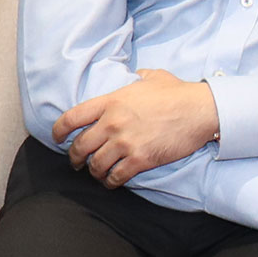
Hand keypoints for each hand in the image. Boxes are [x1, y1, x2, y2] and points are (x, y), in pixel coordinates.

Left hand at [55, 69, 220, 186]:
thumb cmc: (179, 93)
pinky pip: (116, 176)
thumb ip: (138, 76)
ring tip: (97, 173)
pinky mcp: (141, 159)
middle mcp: (113, 123)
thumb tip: (137, 75)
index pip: (73, 117)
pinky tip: (112, 181)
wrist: (200, 110)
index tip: (58, 138)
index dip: (59, 131)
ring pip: (96, 164)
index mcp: (111, 101)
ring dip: (94, 171)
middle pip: (80, 146)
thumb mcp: (153, 77)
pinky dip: (111, 181)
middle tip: (76, 162)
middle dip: (75, 157)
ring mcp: (126, 143)